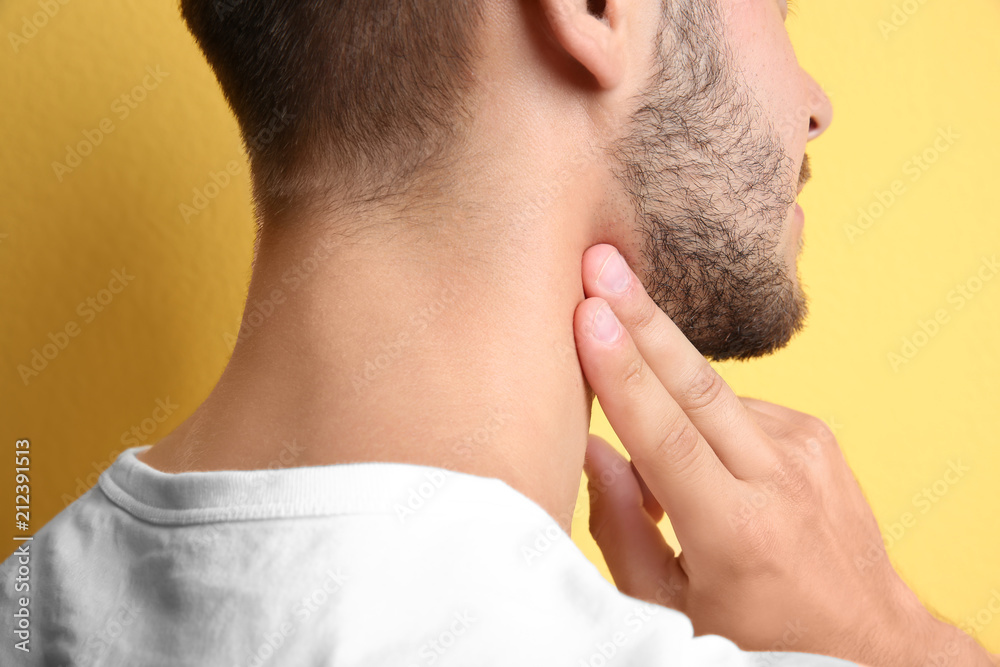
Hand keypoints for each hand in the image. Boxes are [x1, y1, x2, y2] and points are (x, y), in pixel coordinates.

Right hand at [572, 244, 995, 665]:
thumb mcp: (673, 610)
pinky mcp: (818, 435)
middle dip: (642, 316)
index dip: (622, 372)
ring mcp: (807, 451)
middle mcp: (780, 479)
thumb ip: (622, 529)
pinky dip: (700, 417)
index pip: (667, 436)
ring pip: (712, 393)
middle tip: (600, 259)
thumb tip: (588, 448)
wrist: (871, 642)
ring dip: (659, 369)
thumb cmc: (759, 637)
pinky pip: (738, 408)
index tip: (589, 312)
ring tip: (615, 348)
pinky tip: (693, 450)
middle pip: (698, 383)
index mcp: (738, 534)